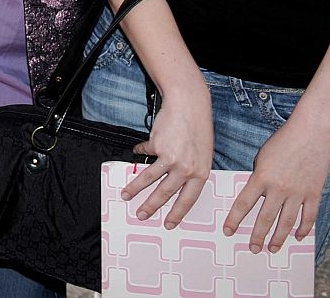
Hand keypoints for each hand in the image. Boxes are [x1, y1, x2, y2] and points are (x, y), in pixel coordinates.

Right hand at [122, 80, 213, 227]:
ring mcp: (170, 158)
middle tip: (141, 215)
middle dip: (151, 206)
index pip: (187, 200)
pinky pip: (145, 152)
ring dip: (135, 188)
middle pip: (165, 193)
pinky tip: (137, 151)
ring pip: (149, 178)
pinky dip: (140, 151)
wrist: (189, 106)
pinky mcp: (156, 146)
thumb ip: (192, 171)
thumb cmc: (199, 129)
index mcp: (201, 174)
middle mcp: (186, 169)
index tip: (168, 223)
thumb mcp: (203, 155)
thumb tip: (177, 185)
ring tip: (126, 194)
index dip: (176, 213)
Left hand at [224, 112, 329, 251]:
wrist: (310, 132)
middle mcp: (279, 188)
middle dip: (257, 236)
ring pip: (287, 222)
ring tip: (273, 249)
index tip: (228, 231)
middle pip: (265, 218)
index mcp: (261, 177)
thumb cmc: (283, 140)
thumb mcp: (262, 157)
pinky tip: (299, 237)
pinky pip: (308, 216)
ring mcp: (298, 192)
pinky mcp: (314, 193)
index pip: (243, 204)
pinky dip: (304, 229)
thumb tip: (255, 195)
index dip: (235, 220)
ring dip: (279, 238)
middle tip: (253, 249)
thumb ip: (258, 177)